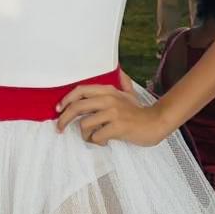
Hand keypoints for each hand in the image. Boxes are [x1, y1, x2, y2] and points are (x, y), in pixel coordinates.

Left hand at [54, 79, 172, 146]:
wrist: (156, 123)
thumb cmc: (139, 112)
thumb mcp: (129, 94)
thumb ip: (122, 82)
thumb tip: (119, 71)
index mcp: (108, 91)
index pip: (80, 90)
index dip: (66, 99)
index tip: (58, 109)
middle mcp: (109, 99)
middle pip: (77, 107)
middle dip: (64, 119)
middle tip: (60, 128)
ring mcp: (113, 113)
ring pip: (84, 124)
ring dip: (85, 135)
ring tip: (94, 137)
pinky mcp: (117, 127)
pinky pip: (96, 136)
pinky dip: (97, 141)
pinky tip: (104, 141)